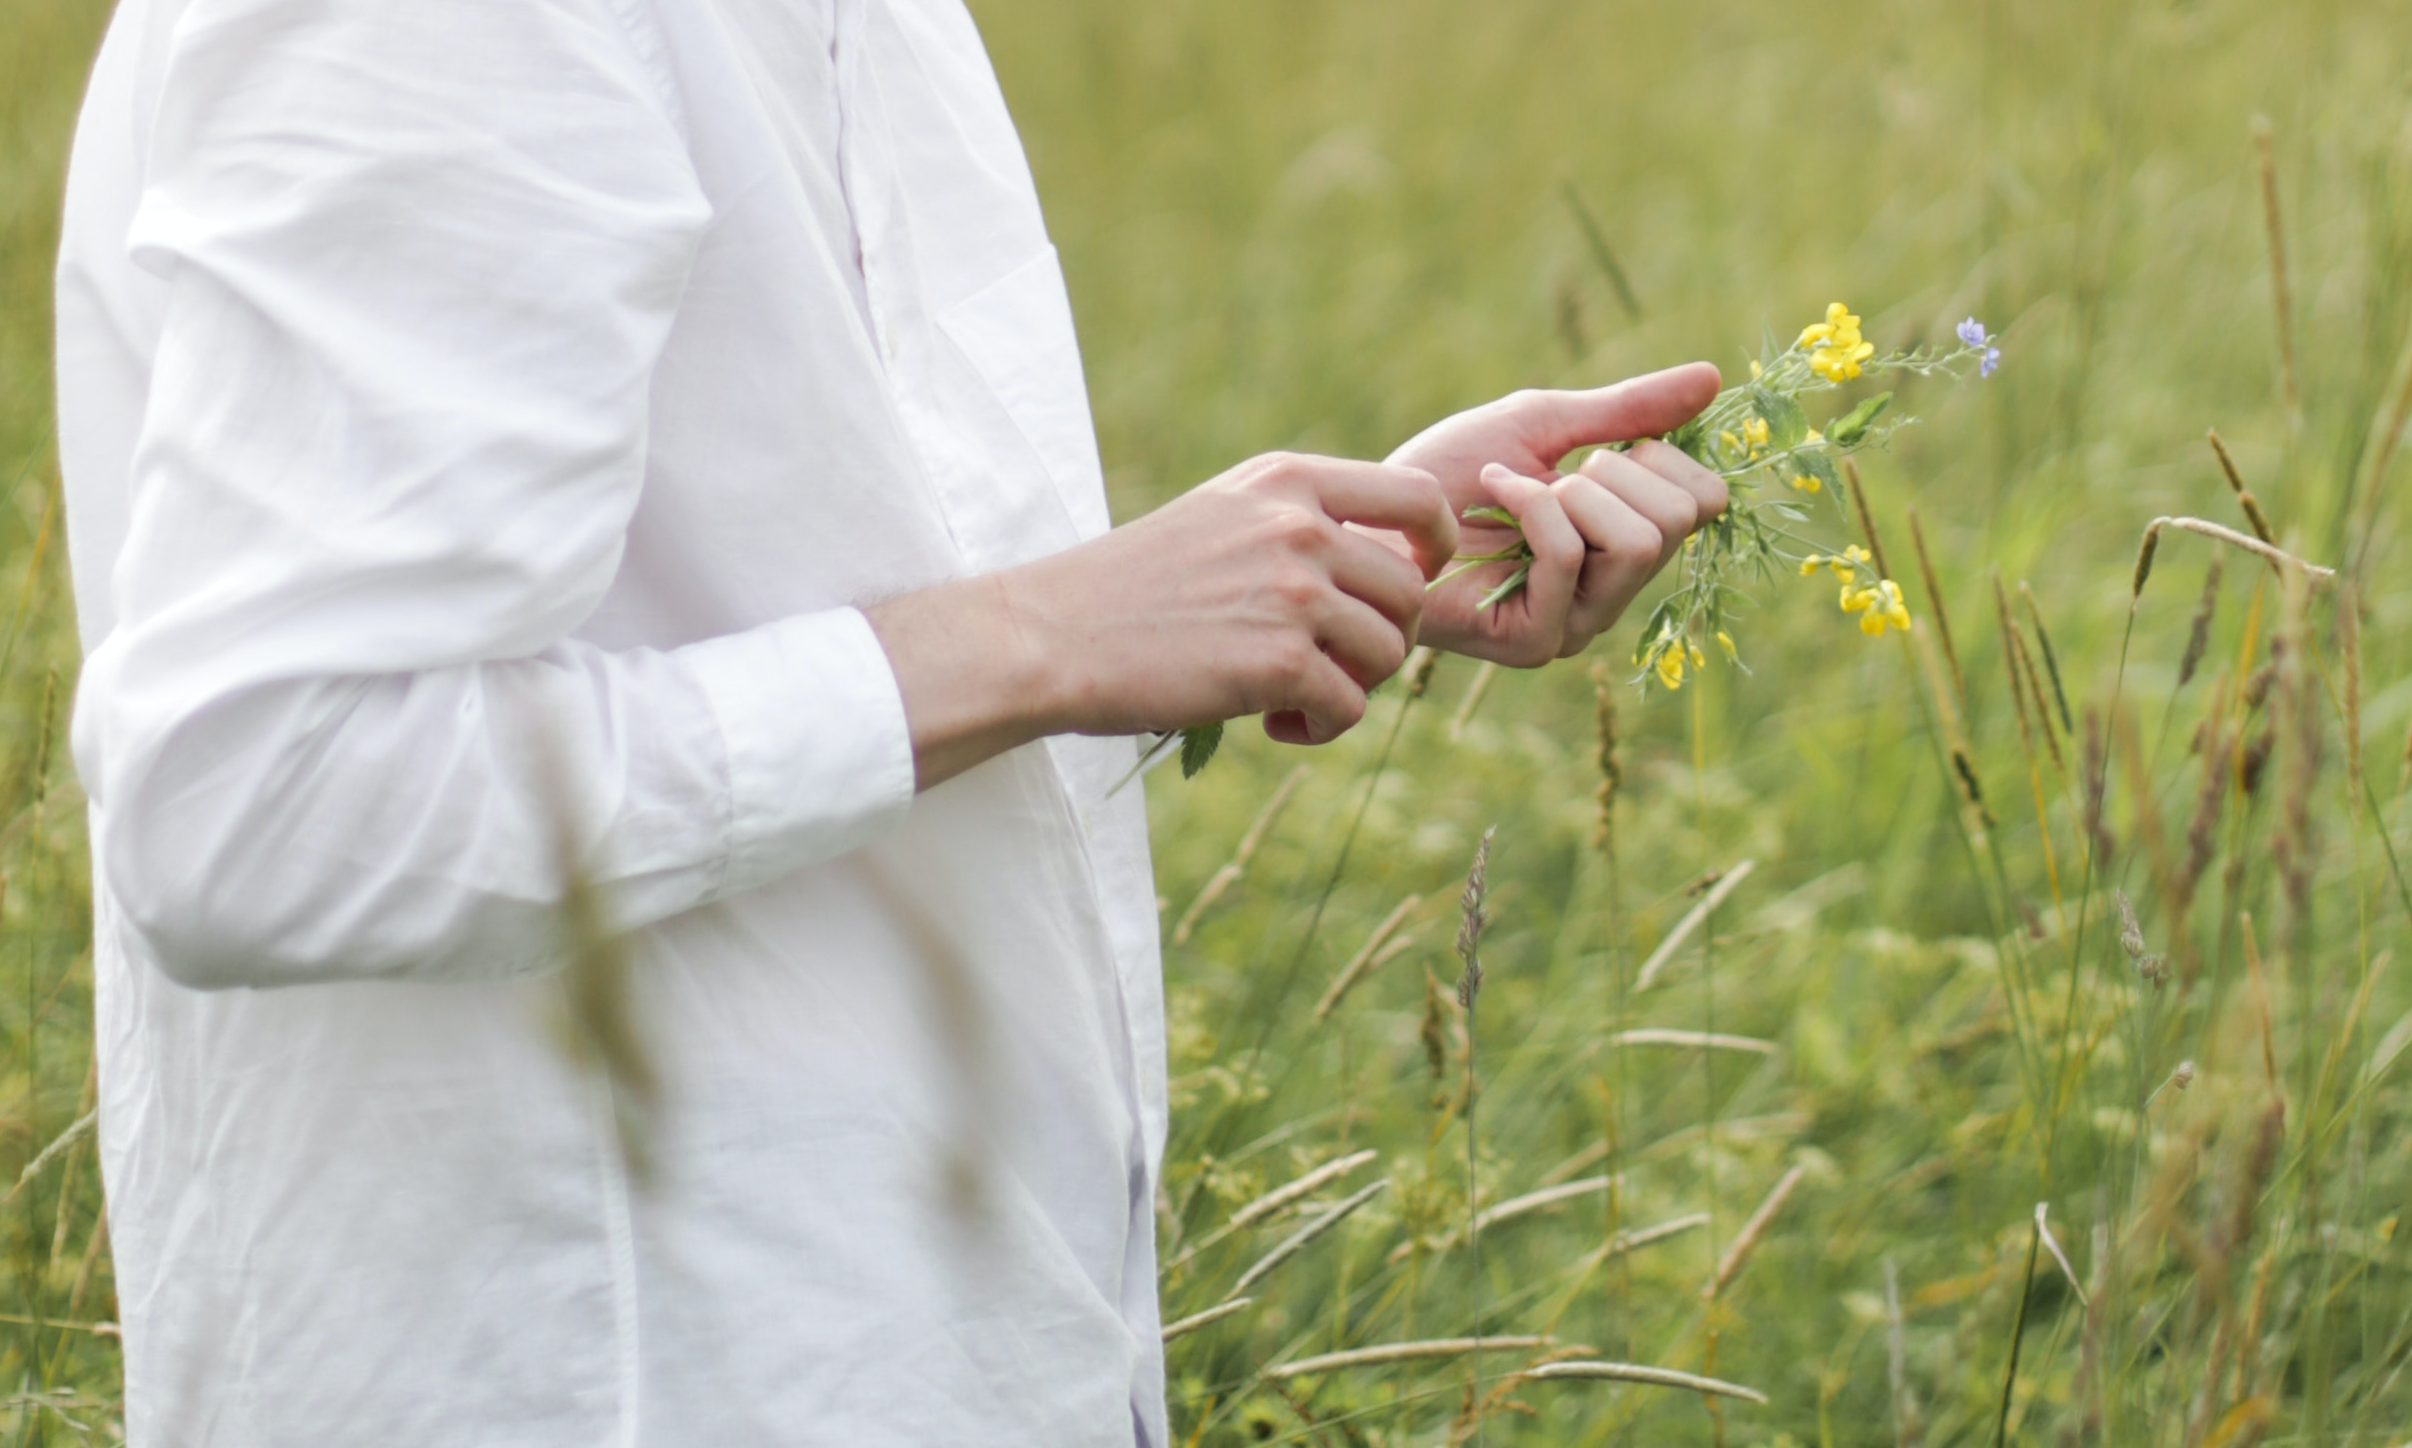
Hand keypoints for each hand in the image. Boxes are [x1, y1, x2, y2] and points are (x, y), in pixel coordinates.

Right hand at [867, 453, 1456, 786]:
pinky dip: (1323, 726)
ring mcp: (1293, 593)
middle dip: (1383, 638)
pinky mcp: (1280, 663)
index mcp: (1286, 480)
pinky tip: (1274, 727)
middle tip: (1330, 666)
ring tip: (1295, 699)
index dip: (1433, 547)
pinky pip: (1350, 705)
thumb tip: (1387, 565)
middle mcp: (1299, 527)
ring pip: (1388, 651)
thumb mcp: (1218, 518)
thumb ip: (1295, 524)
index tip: (1409, 582)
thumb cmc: (1129, 587)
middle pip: (1409, 590)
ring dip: (1353, 686)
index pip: (1416, 497)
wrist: (1051, 635)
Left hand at [1384, 363, 1726, 664]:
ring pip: (1638, 541)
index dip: (1658, 457)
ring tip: (1514, 493)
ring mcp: (1575, 626)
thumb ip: (1628, 411)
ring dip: (1570, 492)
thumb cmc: (1448, 471)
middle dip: (1610, 473)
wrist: (1373, 510)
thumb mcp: (1547, 424)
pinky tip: (1490, 499)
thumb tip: (1714, 377)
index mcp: (1624, 550)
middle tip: (1550, 477)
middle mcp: (1611, 597)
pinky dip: (1532, 506)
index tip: (1597, 451)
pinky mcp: (1534, 641)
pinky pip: (1573, 556)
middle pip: (1677, 519)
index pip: (1705, 502)